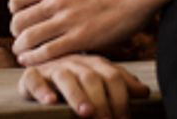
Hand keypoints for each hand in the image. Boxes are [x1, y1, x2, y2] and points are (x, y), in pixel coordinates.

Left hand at [9, 0, 158, 65]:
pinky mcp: (79, 38)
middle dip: (17, 33)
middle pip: (18, 21)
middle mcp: (56, 0)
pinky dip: (34, 59)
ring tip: (23, 53)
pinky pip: (46, 52)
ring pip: (27, 38)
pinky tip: (32, 61)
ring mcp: (67, 19)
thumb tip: (47, 5)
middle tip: (22, 40)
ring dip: (21, 48)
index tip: (22, 19)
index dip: (14, 12)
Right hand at [18, 54, 149, 118]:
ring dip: (77, 96)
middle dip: (102, 101)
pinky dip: (42, 90)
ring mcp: (53, 67)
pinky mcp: (31, 74)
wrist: (41, 64)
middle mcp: (75, 62)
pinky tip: (50, 101)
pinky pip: (34, 79)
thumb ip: (121, 84)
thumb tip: (145, 92)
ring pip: (66, 78)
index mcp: (95, 63)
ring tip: (86, 113)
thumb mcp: (99, 78)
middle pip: (91, 78)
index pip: (113, 77)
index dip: (121, 98)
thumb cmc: (76, 76)